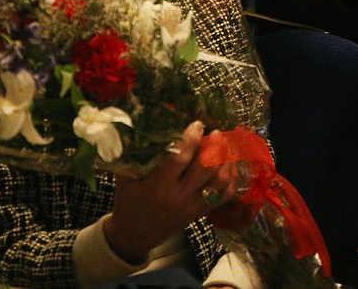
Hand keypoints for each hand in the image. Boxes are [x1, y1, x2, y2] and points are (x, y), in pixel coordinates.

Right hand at [102, 121, 237, 262]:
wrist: (135, 234)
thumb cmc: (129, 201)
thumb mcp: (125, 178)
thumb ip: (133, 154)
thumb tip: (140, 124)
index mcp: (158, 186)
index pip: (180, 159)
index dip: (191, 139)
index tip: (197, 124)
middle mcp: (179, 196)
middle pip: (206, 169)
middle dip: (215, 147)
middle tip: (216, 132)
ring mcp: (192, 206)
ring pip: (220, 182)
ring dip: (226, 161)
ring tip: (226, 145)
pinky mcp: (201, 213)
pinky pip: (224, 196)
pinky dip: (231, 180)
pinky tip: (230, 165)